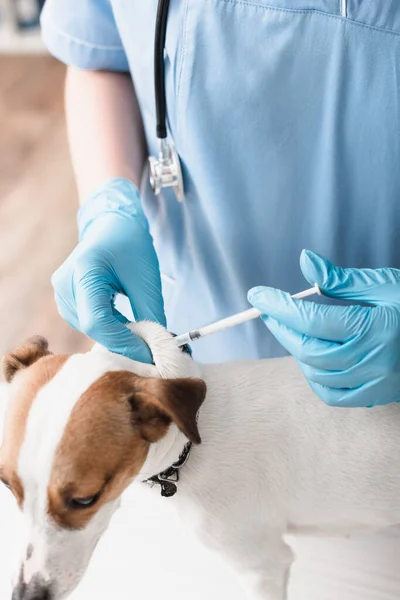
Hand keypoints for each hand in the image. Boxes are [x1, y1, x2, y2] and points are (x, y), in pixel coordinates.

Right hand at [52, 178, 165, 362]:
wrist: (110, 223)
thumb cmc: (129, 242)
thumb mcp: (146, 278)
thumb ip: (151, 314)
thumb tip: (159, 347)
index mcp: (84, 271)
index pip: (97, 321)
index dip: (123, 343)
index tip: (149, 353)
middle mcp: (65, 284)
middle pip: (93, 328)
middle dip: (123, 342)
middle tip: (152, 351)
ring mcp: (62, 293)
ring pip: (90, 329)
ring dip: (116, 336)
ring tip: (143, 337)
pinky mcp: (66, 299)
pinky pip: (87, 322)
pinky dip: (109, 329)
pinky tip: (127, 327)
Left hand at [248, 250, 399, 406]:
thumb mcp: (384, 284)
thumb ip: (342, 279)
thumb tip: (306, 260)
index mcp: (374, 328)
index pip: (312, 320)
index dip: (279, 307)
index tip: (258, 294)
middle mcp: (372, 360)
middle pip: (308, 349)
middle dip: (281, 327)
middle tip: (267, 308)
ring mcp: (374, 383)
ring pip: (316, 372)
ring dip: (295, 348)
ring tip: (290, 327)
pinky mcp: (375, 396)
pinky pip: (332, 393)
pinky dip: (314, 375)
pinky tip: (311, 356)